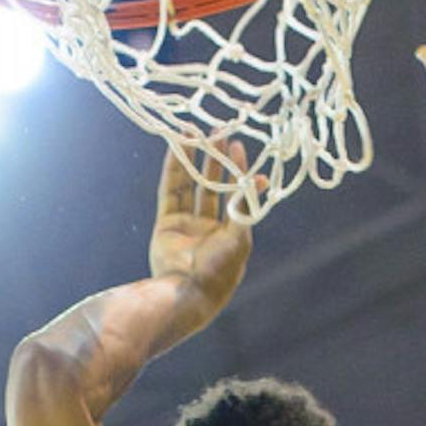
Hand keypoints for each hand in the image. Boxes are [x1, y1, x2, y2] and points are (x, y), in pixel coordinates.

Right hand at [149, 141, 254, 330]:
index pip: (237, 196)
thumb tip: (258, 181)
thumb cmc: (219, 270)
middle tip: (221, 134)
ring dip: (195, 161)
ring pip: (192, 186)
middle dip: (218, 161)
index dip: (239, 172)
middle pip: (215, 187)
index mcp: (233, 235)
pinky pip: (171, 191)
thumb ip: (244, 209)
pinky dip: (174, 169)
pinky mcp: (167, 224)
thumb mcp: (239, 240)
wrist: (185, 292)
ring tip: (198, 134)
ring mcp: (188, 226)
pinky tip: (178, 147)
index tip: (240, 148)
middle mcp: (211, 229)